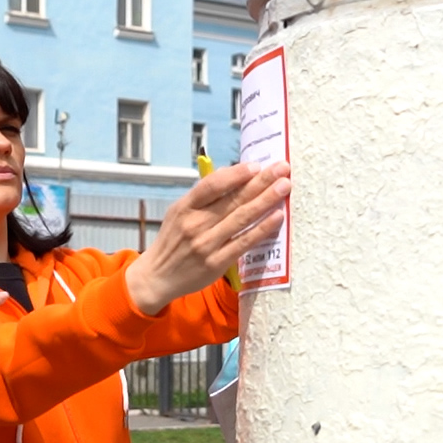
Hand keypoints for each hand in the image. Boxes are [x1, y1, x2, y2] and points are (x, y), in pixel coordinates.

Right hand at [125, 161, 290, 315]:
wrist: (157, 277)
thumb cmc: (172, 241)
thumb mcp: (178, 213)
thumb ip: (203, 196)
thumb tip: (232, 174)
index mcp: (184, 208)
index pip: (211, 186)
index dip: (235, 175)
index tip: (255, 165)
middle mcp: (195, 224)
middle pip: (233, 199)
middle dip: (260, 182)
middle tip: (282, 168)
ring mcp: (206, 244)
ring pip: (242, 218)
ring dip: (266, 200)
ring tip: (284, 187)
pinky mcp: (217, 263)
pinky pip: (244, 242)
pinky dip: (262, 229)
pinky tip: (277, 217)